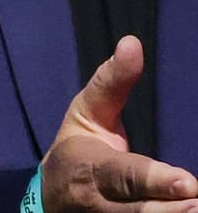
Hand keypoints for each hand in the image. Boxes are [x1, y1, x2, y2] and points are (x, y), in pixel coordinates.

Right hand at [41, 38, 197, 211]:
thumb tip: (133, 43)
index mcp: (89, 166)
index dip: (154, 181)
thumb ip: (113, 82)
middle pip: (140, 210)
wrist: (53, 195)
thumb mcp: (89, 110)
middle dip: (171, 208)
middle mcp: (98, 202)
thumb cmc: (78, 143)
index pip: (124, 175)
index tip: (189, 182)